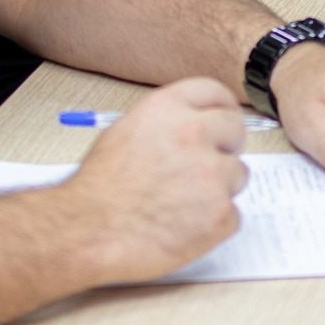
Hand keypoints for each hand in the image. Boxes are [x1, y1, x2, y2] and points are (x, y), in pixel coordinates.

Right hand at [60, 78, 247, 283]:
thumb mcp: (126, 132)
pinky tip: (183, 227)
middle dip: (225, 147)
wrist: (88, 231)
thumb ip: (165, 123)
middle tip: (207, 167)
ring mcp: (211, 174)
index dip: (221, 110)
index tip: (223, 123)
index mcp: (168, 108)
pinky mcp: (220, 213)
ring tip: (181, 204)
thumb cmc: (99, 189)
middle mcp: (194, 133)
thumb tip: (194, 127)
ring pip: (237, 175)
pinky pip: (232, 214)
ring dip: (218, 189)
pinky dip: (214, 223)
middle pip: (234, 130)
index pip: (215, 93)